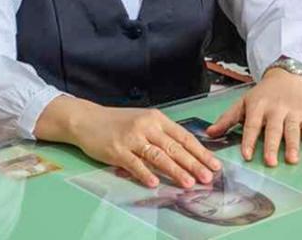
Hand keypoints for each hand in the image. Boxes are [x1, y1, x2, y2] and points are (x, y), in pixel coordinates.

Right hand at [41, 97, 220, 187]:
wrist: (88, 119)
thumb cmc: (118, 122)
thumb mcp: (143, 120)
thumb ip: (161, 134)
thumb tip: (186, 152)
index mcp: (156, 118)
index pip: (183, 136)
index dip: (199, 151)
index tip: (214, 164)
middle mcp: (146, 126)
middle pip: (174, 147)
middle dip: (193, 163)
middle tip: (208, 178)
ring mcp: (132, 137)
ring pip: (158, 156)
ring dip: (175, 170)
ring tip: (189, 183)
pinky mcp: (117, 150)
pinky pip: (134, 163)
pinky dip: (145, 174)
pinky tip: (154, 183)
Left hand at [206, 68, 301, 166]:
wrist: (285, 76)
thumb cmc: (261, 95)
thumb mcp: (243, 103)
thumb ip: (227, 119)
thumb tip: (209, 133)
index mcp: (257, 106)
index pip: (252, 125)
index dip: (249, 140)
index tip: (246, 155)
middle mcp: (275, 109)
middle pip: (273, 129)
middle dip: (271, 146)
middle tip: (270, 162)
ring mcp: (292, 111)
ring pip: (292, 129)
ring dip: (293, 145)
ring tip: (292, 159)